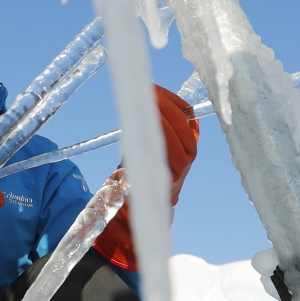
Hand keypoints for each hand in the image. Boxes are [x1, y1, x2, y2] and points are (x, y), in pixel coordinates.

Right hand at [93, 85, 199, 270]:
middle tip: (143, 92)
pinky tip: (161, 96)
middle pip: (181, 130)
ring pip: (187, 123)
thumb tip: (110, 174)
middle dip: (163, 108)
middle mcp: (183, 165)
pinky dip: (177, 106)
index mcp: (168, 178)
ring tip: (149, 91)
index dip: (158, 123)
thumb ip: (121, 184)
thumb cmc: (128, 201)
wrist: (147, 210)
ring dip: (170, 103)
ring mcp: (189, 154)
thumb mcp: (120, 195)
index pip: (169, 145)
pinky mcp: (188, 144)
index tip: (142, 107)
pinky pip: (188, 121)